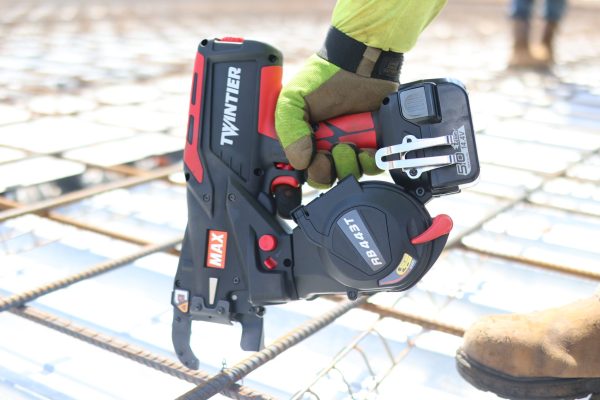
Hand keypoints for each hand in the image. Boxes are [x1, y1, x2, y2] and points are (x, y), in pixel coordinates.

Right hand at [275, 53, 397, 188]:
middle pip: (326, 177)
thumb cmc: (325, 78)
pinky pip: (372, 168)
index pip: (302, 171)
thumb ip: (289, 132)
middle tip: (334, 148)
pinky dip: (370, 162)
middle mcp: (325, 147)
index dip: (309, 170)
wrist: (362, 65)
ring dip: (350, 164)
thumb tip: (301, 162)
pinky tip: (367, 148)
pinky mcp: (371, 145)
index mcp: (303, 140)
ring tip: (351, 144)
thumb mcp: (293, 100)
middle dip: (330, 167)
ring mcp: (349, 147)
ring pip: (349, 175)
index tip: (315, 157)